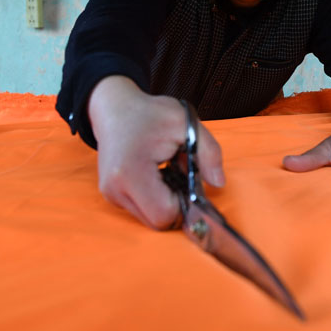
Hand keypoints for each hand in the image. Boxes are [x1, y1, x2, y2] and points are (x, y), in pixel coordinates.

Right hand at [87, 76, 224, 228]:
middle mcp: (115, 189)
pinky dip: (156, 198)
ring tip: (168, 170)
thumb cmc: (150, 114)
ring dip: (166, 201)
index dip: (184, 203)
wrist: (115, 108)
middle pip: (158, 222)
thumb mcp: (187, 124)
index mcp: (130, 172)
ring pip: (150, 220)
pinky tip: (158, 174)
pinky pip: (142, 210)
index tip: (188, 178)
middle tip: (180, 173)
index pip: (164, 214)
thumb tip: (219, 183)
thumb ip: (209, 153)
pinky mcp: (112, 196)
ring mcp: (111, 195)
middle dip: (177, 203)